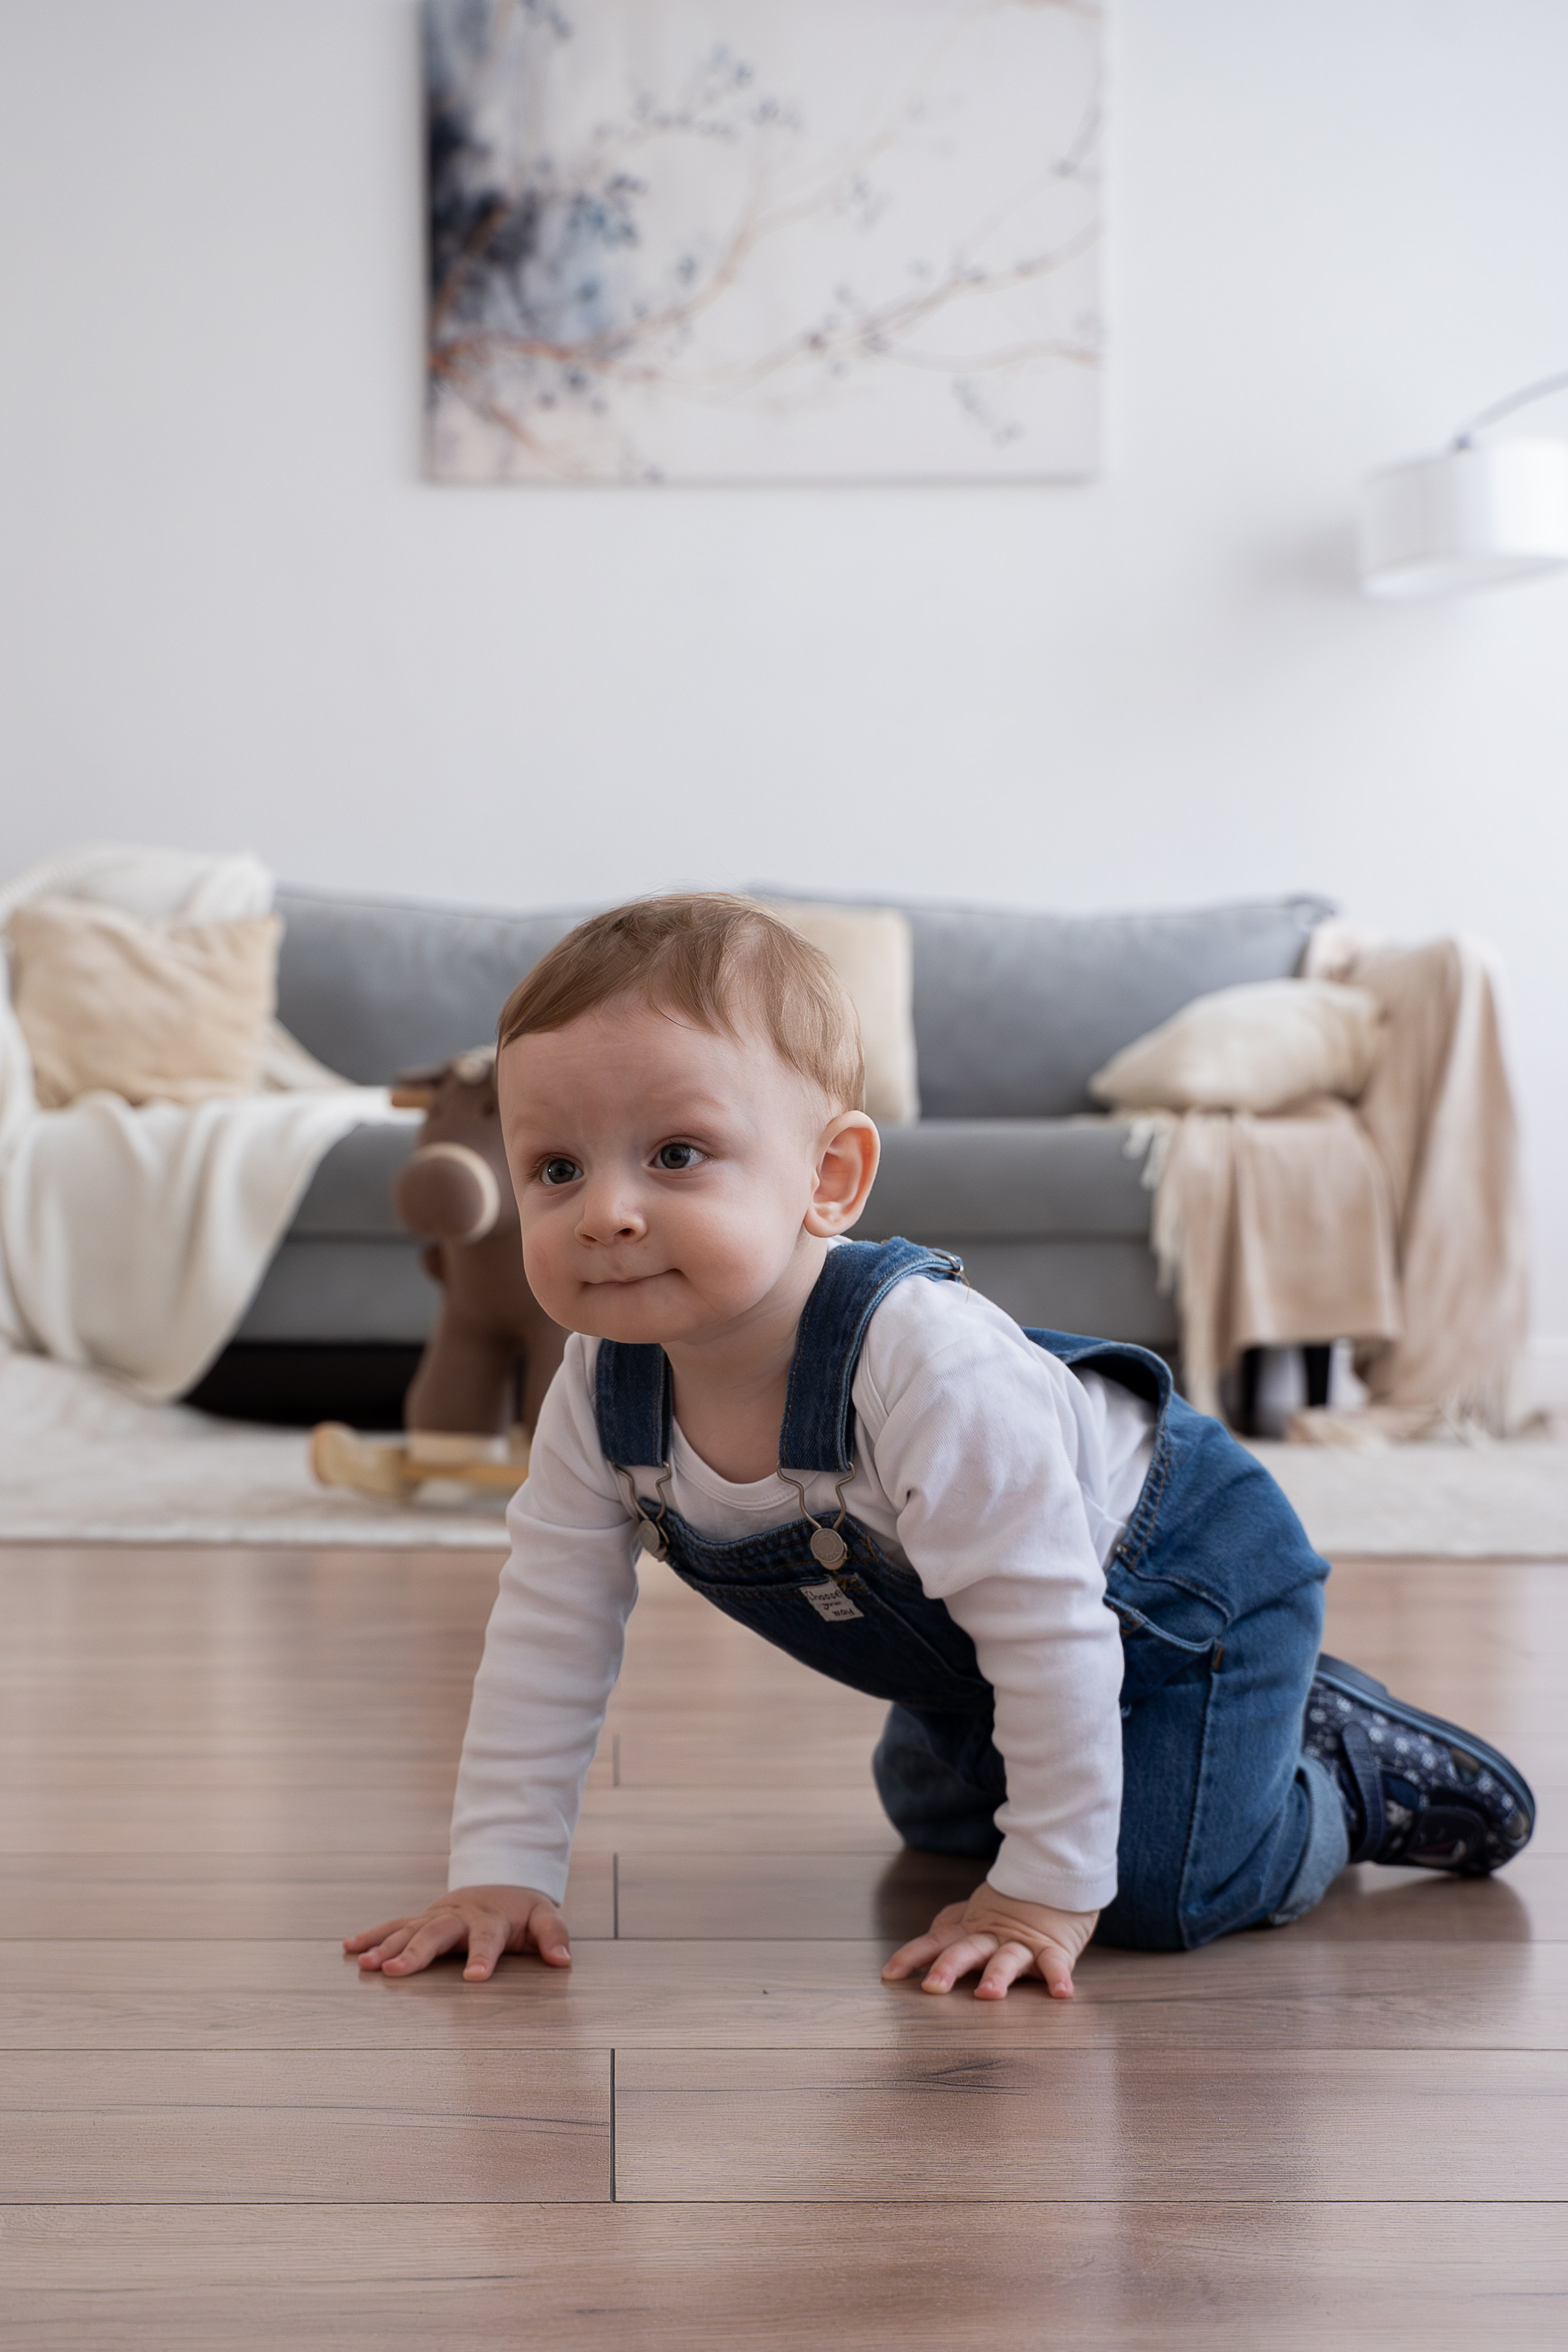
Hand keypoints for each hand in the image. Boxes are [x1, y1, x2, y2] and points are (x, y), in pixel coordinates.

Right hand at [342, 1885, 569, 1982]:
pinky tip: (349, 1948)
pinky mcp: (422, 1919)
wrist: (500, 1881)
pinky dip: (371, 1935)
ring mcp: (436, 1916)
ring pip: (409, 1930)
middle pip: (437, 1933)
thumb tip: (563, 1960)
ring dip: (385, 1947)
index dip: (484, 1957)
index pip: (489, 1938)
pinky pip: (393, 1925)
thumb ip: (554, 1935)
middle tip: (394, 1972)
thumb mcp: (545, 1916)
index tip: (476, 1977)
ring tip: (365, 1966)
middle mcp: (459, 1916)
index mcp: (491, 1919)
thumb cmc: (523, 1910)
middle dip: (415, 1953)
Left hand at [881, 1882, 1097, 2000]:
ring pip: (1007, 1959)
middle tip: (933, 1986)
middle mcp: (992, 1937)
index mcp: (971, 1930)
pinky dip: (1058, 1976)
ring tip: (987, 1994)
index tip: (889, 1975)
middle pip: (967, 1950)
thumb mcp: (976, 1912)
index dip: (911, 1956)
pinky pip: (1055, 1963)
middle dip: (949, 1967)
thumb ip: (952, 1924)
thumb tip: (926, 1938)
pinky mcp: (1053, 1948)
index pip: (936, 1941)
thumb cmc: (1013, 1902)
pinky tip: (1061, 1992)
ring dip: (997, 1976)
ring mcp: (1023, 1943)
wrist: (1056, 1876)